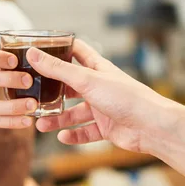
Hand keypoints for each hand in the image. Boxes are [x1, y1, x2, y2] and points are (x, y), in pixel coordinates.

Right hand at [26, 40, 177, 153]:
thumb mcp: (86, 80)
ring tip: (41, 124)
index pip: (76, 51)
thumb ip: (58, 69)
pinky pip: (85, 132)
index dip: (59, 48)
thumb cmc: (125, 97)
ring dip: (58, 119)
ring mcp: (102, 107)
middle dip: (51, 92)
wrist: (152, 126)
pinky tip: (62, 137)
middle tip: (32, 96)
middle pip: (69, 86)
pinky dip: (74, 135)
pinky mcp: (106, 127)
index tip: (39, 49)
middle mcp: (99, 86)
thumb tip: (33, 54)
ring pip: (74, 112)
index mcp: (97, 68)